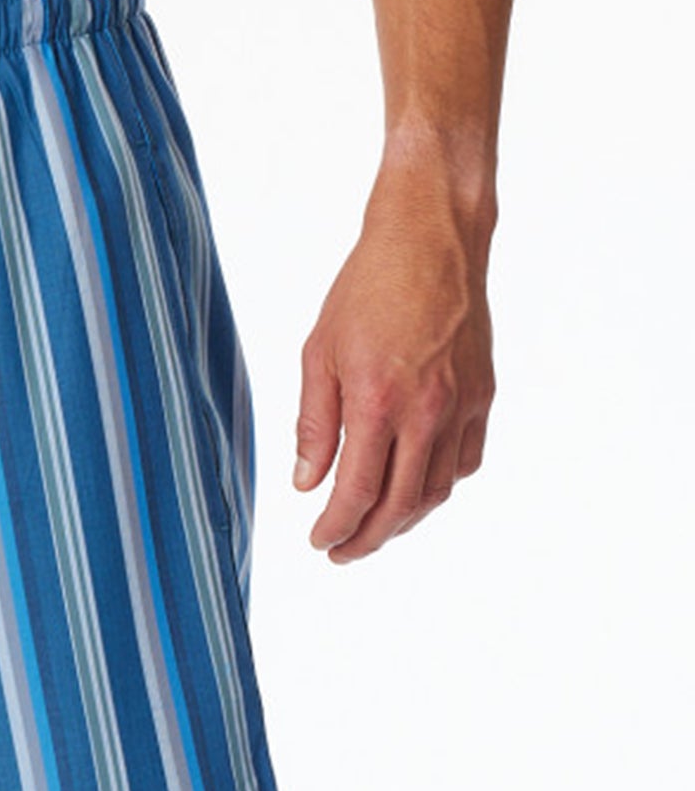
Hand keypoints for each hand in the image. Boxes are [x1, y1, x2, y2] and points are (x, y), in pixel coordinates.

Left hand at [293, 161, 494, 563]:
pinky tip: (415, 487)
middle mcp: (426, 411)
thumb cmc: (369, 287)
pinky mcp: (482, 394)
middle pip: (400, 507)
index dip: (336, 529)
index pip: (357, 494)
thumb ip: (314, 425)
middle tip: (342, 552)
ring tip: (374, 527)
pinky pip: (465, 461)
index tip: (319, 542)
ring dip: (404, 520)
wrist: (432, 238)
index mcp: (377, 403)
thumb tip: (307, 483)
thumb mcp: (320, 354)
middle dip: (367, 540)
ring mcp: (460, 405)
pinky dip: (439, 486)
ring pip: (436, 491)